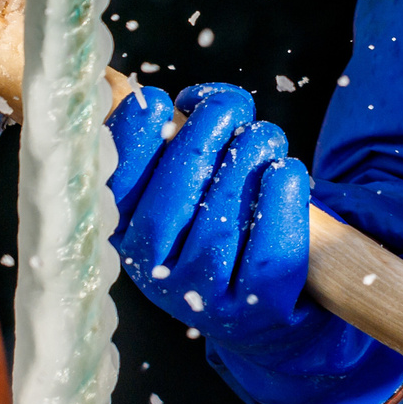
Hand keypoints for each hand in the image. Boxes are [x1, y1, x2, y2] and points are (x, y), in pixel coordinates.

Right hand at [107, 82, 326, 356]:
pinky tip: (284, 171)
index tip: (156, 100)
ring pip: (223, 217)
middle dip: (204, 135)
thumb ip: (177, 143)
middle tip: (229, 109)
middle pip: (175, 195)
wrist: (257, 306)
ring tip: (264, 137)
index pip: (118, 186)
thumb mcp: (188, 185)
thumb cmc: (220, 221)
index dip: (133, 139)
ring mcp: (203, 294)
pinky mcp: (253, 305)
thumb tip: (174, 97)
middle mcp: (157, 272)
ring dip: (248, 158)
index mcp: (130, 235)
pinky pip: (267, 245)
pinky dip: (280, 197)